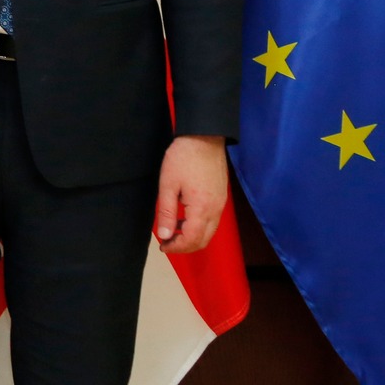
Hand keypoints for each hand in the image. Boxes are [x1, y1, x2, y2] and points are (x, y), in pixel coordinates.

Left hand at [154, 134, 227, 253]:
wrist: (204, 137)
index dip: (176, 247)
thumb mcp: (168, 185)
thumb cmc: (183, 158)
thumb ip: (166, 212)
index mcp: (202, 208)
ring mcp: (221, 204)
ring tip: (173, 230)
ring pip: (209, 232)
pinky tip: (185, 218)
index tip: (162, 245)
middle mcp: (215, 210)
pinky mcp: (222, 197)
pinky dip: (199, 226)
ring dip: (192, 237)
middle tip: (167, 242)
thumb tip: (164, 235)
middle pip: (203, 240)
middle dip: (185, 246)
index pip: (192, 239)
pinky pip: (212, 221)